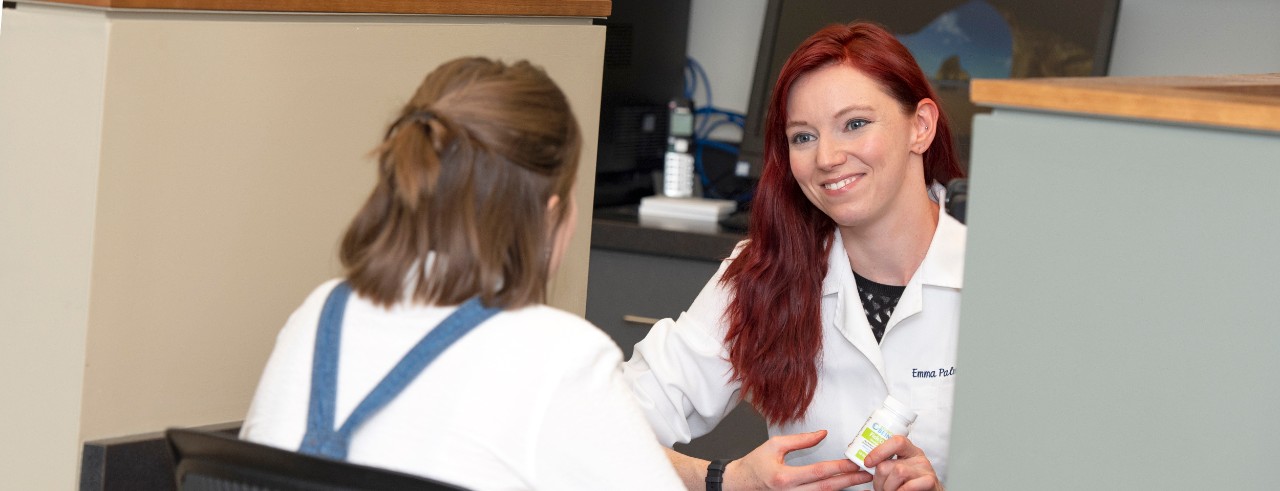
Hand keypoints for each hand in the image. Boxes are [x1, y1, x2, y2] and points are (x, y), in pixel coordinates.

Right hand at [728, 430, 870, 490]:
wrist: (740, 484)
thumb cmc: (754, 464)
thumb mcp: (774, 445)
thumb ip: (800, 440)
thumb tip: (822, 434)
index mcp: (784, 477)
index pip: (819, 472)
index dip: (839, 467)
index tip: (854, 462)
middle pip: (826, 488)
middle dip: (849, 481)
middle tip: (866, 475)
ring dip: (843, 488)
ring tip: (859, 480)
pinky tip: (841, 487)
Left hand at [861, 435, 941, 490]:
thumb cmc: (907, 484)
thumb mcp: (894, 471)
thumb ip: (883, 465)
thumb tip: (861, 464)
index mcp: (908, 450)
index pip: (895, 441)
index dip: (879, 451)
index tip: (867, 463)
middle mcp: (917, 456)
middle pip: (889, 463)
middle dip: (879, 480)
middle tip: (882, 487)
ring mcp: (925, 468)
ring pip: (898, 472)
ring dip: (888, 488)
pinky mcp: (930, 480)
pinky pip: (909, 485)